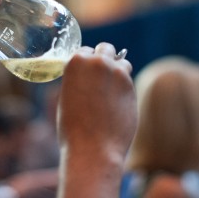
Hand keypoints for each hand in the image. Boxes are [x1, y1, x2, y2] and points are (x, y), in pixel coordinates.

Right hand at [57, 42, 136, 167]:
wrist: (93, 149)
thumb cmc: (73, 129)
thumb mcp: (68, 97)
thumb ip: (80, 80)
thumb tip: (92, 76)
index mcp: (76, 62)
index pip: (85, 51)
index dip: (87, 62)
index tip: (88, 72)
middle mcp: (97, 62)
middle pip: (105, 49)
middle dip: (104, 59)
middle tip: (102, 75)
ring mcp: (116, 72)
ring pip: (122, 62)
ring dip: (118, 71)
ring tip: (111, 90)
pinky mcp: (131, 86)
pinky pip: (128, 80)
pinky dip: (124, 87)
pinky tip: (117, 102)